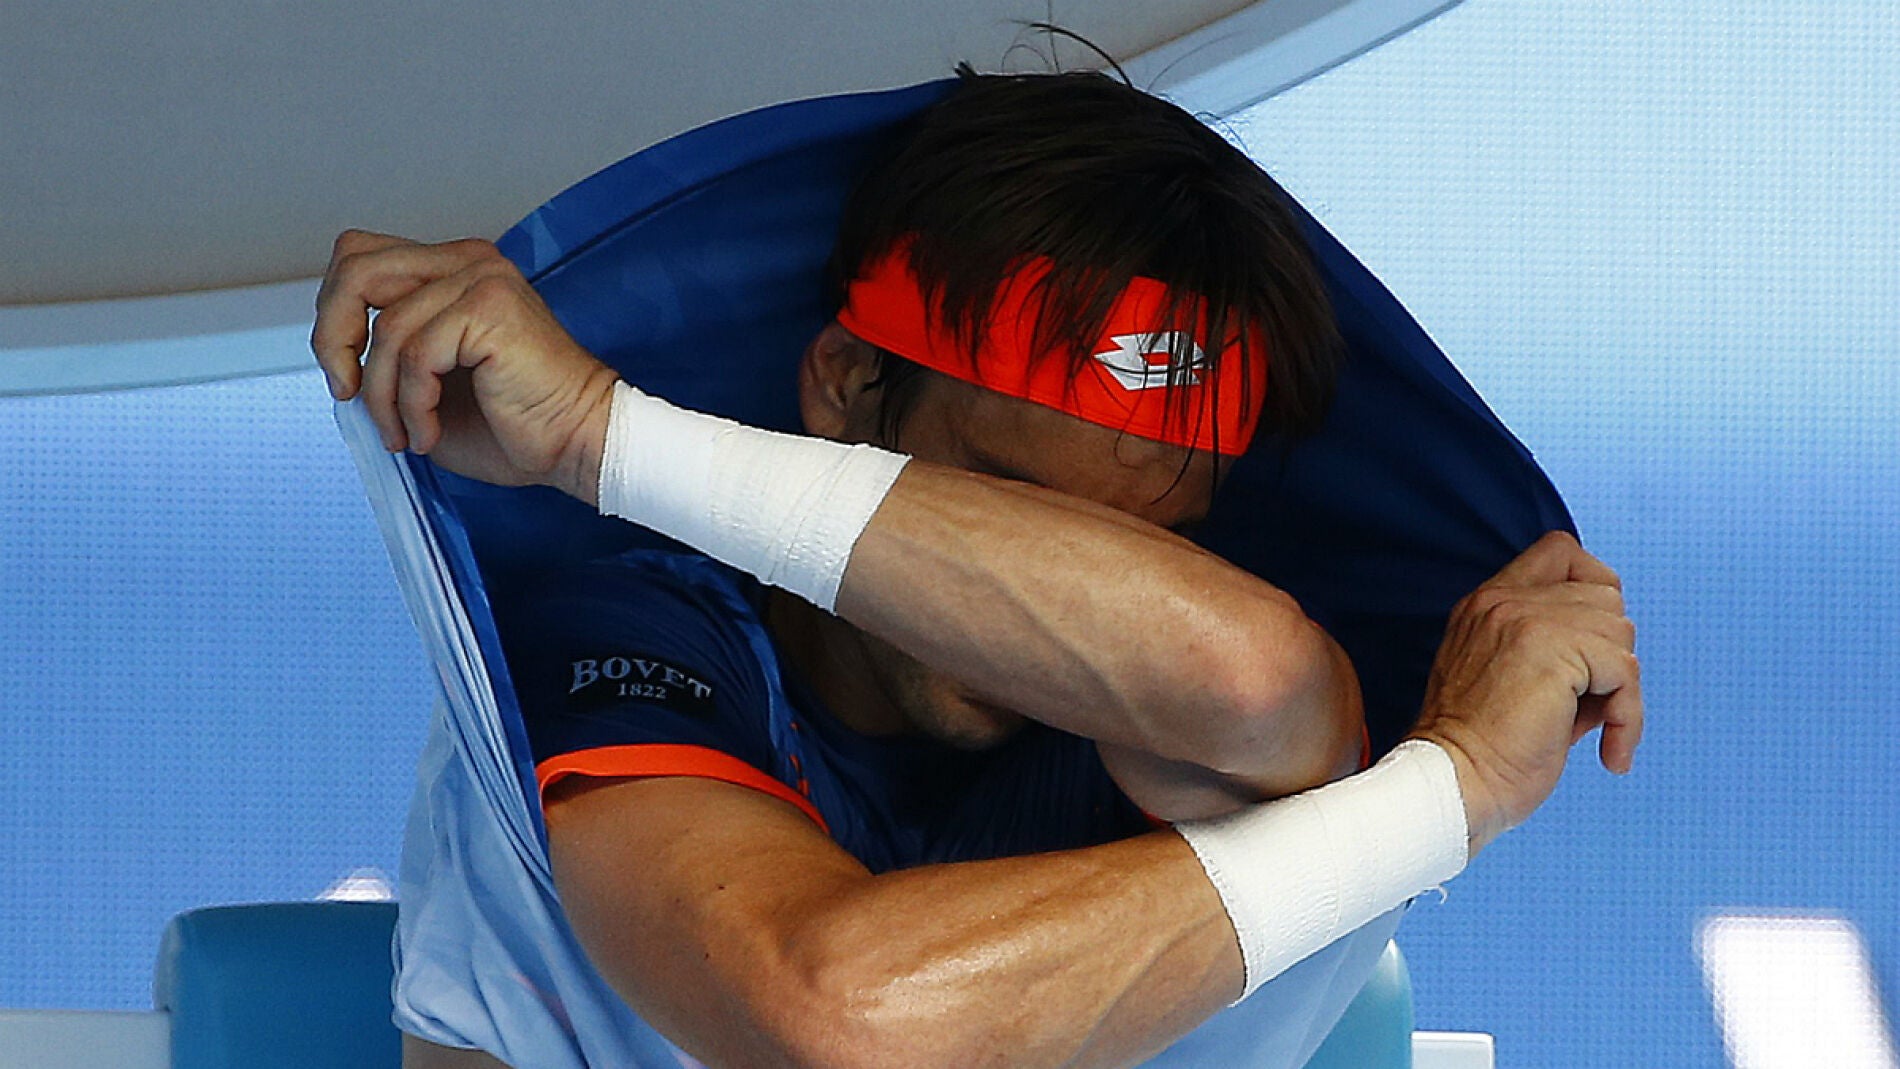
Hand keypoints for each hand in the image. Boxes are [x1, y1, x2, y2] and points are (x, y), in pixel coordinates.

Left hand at [310, 230, 618, 500]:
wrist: (577, 443)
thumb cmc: (514, 423)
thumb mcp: (426, 383)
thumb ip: (384, 355)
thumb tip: (336, 361)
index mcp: (453, 269)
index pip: (361, 259)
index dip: (336, 315)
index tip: (346, 374)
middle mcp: (467, 261)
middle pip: (356, 268)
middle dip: (334, 338)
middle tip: (349, 392)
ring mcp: (480, 278)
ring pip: (385, 327)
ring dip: (381, 396)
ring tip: (405, 434)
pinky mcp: (489, 308)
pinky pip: (415, 355)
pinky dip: (410, 404)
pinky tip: (428, 432)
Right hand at [1409, 531, 1642, 856]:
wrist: (1451, 783)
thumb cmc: (1481, 751)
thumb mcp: (1511, 680)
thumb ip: (1555, 649)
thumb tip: (1620, 654)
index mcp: (1487, 603)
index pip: (1561, 551)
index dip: (1593, 591)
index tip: (1592, 651)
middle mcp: (1503, 601)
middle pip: (1606, 595)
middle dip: (1612, 654)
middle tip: (1591, 705)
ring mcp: (1524, 619)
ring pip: (1621, 631)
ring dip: (1622, 689)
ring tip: (1598, 731)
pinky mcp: (1551, 650)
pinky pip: (1626, 672)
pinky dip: (1628, 719)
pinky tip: (1608, 754)